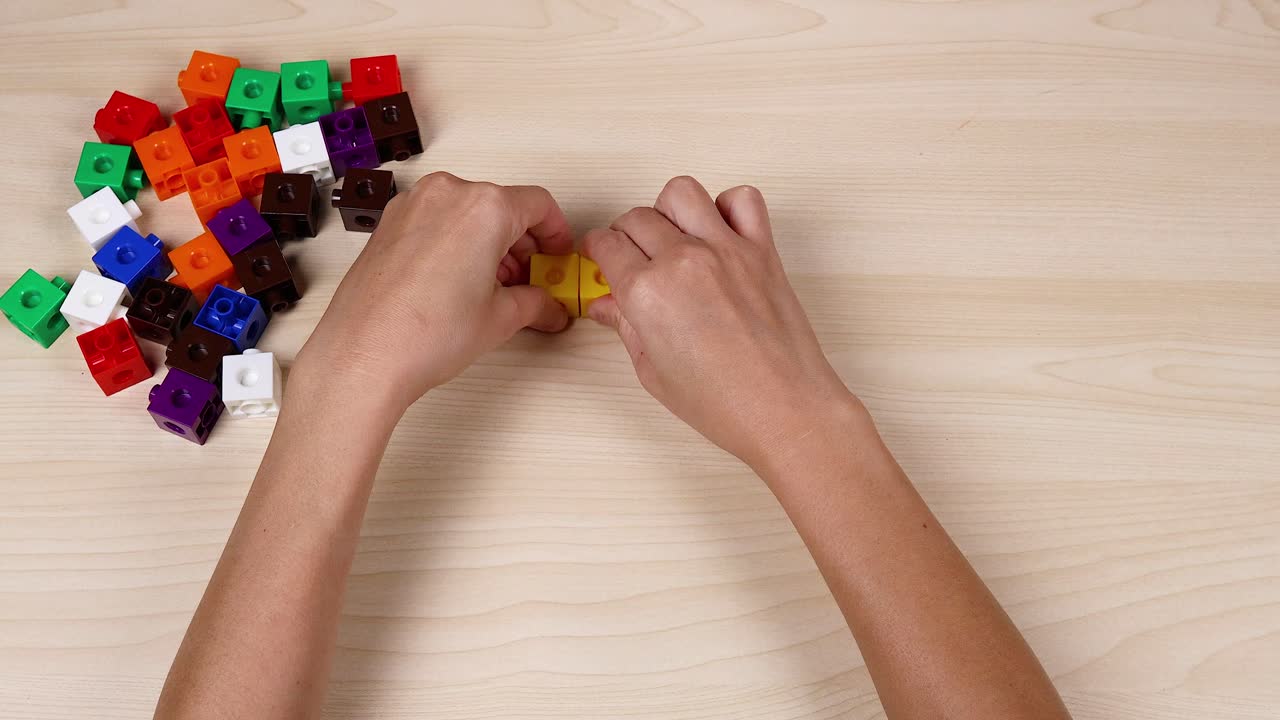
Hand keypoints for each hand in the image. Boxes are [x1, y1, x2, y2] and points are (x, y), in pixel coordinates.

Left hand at [294, 172, 572, 413]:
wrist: (364, 355)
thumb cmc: (422, 334)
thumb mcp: (499, 318)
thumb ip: (534, 304)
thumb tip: (546, 306)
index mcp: (483, 207)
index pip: (538, 205)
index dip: (557, 232)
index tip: (557, 254)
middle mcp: (446, 195)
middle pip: (503, 205)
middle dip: (523, 243)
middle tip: (531, 278)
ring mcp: (412, 206)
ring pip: (468, 211)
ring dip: (489, 242)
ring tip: (494, 287)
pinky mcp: (389, 224)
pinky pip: (437, 221)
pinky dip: (457, 241)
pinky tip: (459, 282)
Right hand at [584, 176, 854, 468]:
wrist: (784, 409)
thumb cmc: (723, 403)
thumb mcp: (653, 371)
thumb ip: (626, 327)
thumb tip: (609, 306)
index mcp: (647, 292)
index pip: (606, 244)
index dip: (597, 252)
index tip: (601, 258)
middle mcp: (683, 260)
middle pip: (637, 217)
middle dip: (626, 235)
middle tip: (633, 259)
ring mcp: (725, 249)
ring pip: (682, 192)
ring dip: (669, 210)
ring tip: (673, 238)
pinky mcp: (762, 249)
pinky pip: (742, 199)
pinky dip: (727, 206)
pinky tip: (719, 234)